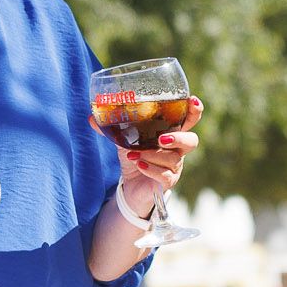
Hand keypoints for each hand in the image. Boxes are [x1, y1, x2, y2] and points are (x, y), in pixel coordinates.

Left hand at [115, 98, 201, 217]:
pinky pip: (166, 176)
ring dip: (153, 154)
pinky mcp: (168, 182)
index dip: (194, 111)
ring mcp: (175, 166)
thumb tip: (92, 117)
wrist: (130, 186)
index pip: (189, 120)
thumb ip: (111, 127)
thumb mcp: (123, 139)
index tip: (192, 100)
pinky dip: (151, 169)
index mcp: (171, 133)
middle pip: (191, 140)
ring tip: (133, 154)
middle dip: (178, 138)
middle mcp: (177, 149)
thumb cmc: (134, 156)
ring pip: (173, 159)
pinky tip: (138, 164)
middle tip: (161, 138)